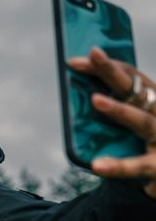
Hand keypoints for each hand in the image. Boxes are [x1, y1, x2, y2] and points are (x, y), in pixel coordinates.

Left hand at [67, 47, 155, 198]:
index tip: (73, 61)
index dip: (105, 66)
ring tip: (95, 100)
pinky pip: (140, 165)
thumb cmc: (144, 145)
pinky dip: (119, 165)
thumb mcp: (132, 122)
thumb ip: (113, 108)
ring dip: (119, 109)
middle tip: (93, 54)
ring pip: (142, 122)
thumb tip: (79, 95)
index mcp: (153, 100)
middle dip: (114, 71)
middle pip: (136, 90)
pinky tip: (98, 165)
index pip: (130, 76)